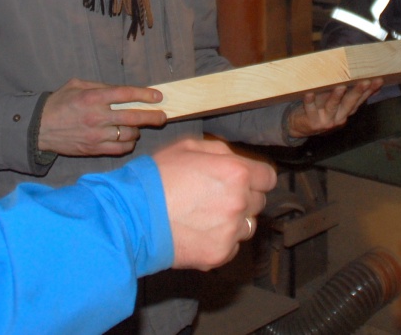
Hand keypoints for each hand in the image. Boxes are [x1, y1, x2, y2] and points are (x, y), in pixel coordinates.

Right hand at [38, 78, 166, 156]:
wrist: (39, 128)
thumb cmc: (59, 103)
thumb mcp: (77, 85)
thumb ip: (100, 86)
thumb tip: (122, 90)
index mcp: (93, 98)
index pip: (126, 94)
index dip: (145, 95)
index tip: (158, 97)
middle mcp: (97, 117)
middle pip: (134, 117)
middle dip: (153, 117)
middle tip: (162, 116)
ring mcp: (96, 135)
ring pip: (129, 135)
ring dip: (138, 130)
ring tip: (137, 127)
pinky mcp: (94, 149)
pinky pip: (120, 149)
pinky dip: (128, 144)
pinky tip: (128, 139)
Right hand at [154, 139, 276, 270]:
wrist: (133, 217)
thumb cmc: (157, 178)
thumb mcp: (188, 147)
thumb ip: (220, 151)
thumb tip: (236, 159)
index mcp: (236, 172)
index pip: (268, 178)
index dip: (256, 177)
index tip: (244, 181)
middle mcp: (239, 202)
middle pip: (258, 202)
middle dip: (243, 198)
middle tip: (215, 197)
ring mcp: (231, 231)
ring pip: (247, 225)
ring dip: (233, 221)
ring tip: (204, 216)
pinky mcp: (220, 254)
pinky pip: (232, 247)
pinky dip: (221, 241)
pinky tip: (198, 232)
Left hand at [285, 77, 382, 138]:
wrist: (300, 127)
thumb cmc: (319, 109)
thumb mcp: (335, 102)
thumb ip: (346, 93)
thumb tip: (362, 79)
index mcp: (346, 111)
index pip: (361, 99)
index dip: (370, 90)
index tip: (378, 80)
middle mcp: (339, 117)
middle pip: (350, 103)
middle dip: (358, 92)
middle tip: (365, 82)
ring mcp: (326, 120)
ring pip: (332, 106)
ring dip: (337, 96)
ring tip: (341, 86)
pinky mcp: (312, 121)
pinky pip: (310, 109)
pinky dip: (309, 101)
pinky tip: (309, 92)